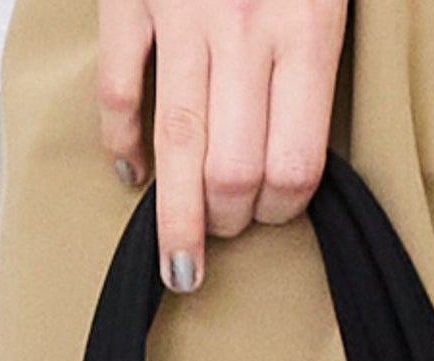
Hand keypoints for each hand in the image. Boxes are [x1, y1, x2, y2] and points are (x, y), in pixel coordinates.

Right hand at [96, 0, 348, 292]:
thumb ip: (315, 58)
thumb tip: (298, 155)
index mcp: (308, 28)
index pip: (293, 165)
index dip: (281, 209)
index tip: (272, 214)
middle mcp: (245, 25)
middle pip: (232, 171)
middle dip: (228, 220)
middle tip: (226, 229)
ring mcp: (182, 10)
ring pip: (176, 146)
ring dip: (177, 219)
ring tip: (179, 262)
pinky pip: (118, 91)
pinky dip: (121, 143)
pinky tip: (132, 171)